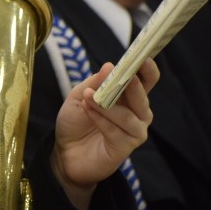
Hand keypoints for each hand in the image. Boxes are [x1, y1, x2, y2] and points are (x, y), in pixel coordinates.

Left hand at [51, 59, 158, 209]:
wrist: (63, 152)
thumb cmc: (75, 121)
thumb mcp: (79, 95)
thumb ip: (95, 82)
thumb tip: (110, 65)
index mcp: (128, 97)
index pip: (146, 81)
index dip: (147, 70)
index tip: (143, 57)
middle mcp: (136, 114)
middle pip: (143, 98)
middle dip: (134, 86)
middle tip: (123, 76)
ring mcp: (132, 132)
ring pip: (130, 117)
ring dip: (108, 105)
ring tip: (89, 97)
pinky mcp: (124, 148)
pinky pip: (117, 131)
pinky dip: (101, 119)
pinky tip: (88, 110)